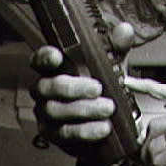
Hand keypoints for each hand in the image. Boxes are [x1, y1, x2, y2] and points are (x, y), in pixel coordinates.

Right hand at [30, 22, 134, 155]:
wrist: (111, 123)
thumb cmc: (105, 89)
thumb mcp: (114, 66)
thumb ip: (117, 48)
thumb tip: (124, 30)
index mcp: (57, 70)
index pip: (41, 60)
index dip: (45, 57)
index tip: (58, 56)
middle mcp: (46, 91)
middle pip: (47, 87)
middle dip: (72, 87)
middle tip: (97, 88)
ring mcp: (48, 114)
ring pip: (56, 111)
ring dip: (83, 110)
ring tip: (107, 108)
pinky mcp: (55, 135)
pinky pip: (66, 133)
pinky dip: (86, 131)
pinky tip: (103, 127)